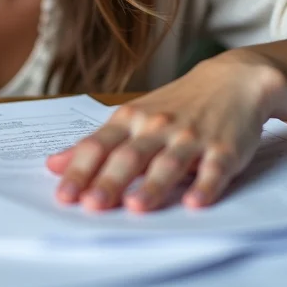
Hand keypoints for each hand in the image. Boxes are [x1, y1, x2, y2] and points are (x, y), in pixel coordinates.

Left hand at [46, 49, 284, 212]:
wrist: (231, 80)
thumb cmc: (176, 104)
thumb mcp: (132, 116)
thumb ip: (97, 143)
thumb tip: (54, 164)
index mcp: (130, 120)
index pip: (98, 146)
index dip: (80, 170)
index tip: (64, 195)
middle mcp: (157, 127)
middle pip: (129, 156)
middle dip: (110, 181)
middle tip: (92, 205)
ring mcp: (190, 137)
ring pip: (168, 163)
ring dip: (152, 186)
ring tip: (135, 207)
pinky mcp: (223, 149)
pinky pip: (213, 169)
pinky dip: (205, 186)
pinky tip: (194, 202)